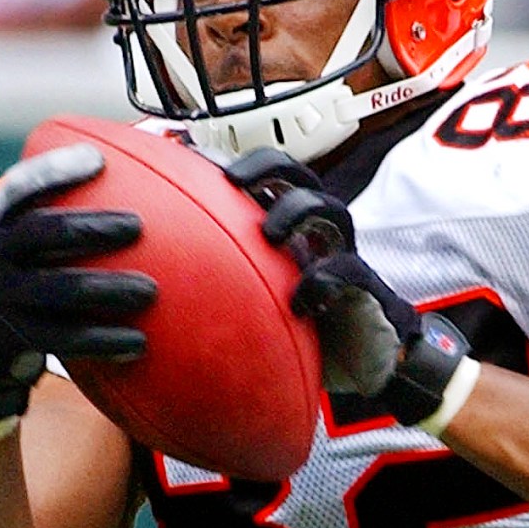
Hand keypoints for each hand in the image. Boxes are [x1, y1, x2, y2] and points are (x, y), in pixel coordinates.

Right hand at [0, 143, 156, 426]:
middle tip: (136, 226)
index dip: (55, 170)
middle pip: (41, 231)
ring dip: (107, 289)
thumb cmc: (17, 271)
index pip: (21, 186)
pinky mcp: (18, 336)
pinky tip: (138, 341)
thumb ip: (55, 214)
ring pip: (59, 289)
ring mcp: (3, 298)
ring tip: (148, 290)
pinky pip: (66, 338)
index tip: (96, 159)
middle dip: (91, 226)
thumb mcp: (17, 239)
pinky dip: (104, 340)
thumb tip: (133, 183)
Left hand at [227, 148, 473, 427]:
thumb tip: (163, 281)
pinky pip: (347, 270)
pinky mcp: (365, 288)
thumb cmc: (302, 333)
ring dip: (297, 211)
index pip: (270, 179)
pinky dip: (321, 280)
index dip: (239, 165)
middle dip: (268, 168)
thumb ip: (225, 285)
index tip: (200, 162)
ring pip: (329, 209)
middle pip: (299, 177)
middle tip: (233, 182)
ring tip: (269, 235)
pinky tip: (299, 304)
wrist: (358, 365)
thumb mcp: (256, 303)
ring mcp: (343, 256)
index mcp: (292, 230)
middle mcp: (318, 234)